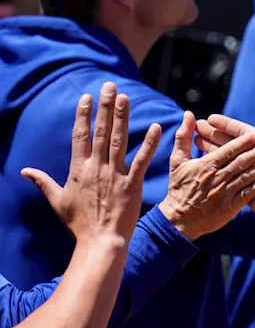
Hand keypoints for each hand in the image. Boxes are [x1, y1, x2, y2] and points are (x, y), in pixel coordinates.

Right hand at [21, 82, 160, 247]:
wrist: (100, 242)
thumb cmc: (79, 224)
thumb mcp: (57, 201)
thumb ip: (43, 182)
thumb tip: (24, 171)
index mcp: (78, 169)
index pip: (81, 136)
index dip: (84, 115)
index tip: (87, 97)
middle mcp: (97, 168)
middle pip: (101, 131)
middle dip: (105, 107)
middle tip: (110, 86)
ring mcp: (116, 175)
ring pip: (120, 140)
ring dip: (123, 117)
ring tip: (126, 97)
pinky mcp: (133, 185)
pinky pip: (142, 160)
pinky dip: (150, 144)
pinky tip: (157, 127)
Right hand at [158, 111, 254, 239]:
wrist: (183, 224)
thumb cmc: (177, 190)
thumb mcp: (176, 163)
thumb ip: (182, 138)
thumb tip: (188, 114)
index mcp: (208, 164)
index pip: (227, 144)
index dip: (233, 131)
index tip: (247, 123)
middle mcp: (219, 176)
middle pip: (238, 157)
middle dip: (251, 146)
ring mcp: (227, 192)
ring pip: (246, 174)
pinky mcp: (232, 207)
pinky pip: (247, 195)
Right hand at [195, 109, 254, 234]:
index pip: (244, 134)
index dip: (227, 126)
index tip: (210, 118)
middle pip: (232, 145)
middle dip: (214, 135)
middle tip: (196, 127)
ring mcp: (250, 176)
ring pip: (227, 160)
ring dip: (211, 150)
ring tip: (193, 140)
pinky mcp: (244, 191)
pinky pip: (229, 178)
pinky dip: (217, 170)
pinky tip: (201, 163)